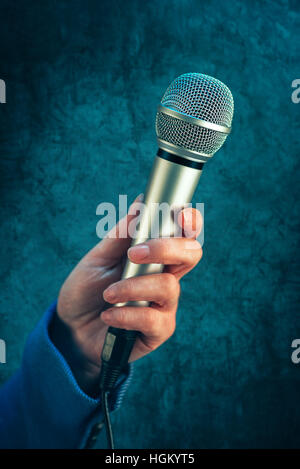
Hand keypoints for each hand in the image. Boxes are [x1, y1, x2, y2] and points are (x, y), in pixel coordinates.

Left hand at [51, 196, 202, 395]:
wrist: (72, 329)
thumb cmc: (87, 290)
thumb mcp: (98, 259)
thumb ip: (121, 235)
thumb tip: (141, 201)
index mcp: (155, 256)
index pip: (184, 234)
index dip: (190, 221)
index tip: (178, 213)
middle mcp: (165, 277)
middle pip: (191, 254)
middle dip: (166, 248)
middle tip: (134, 253)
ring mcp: (165, 305)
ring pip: (168, 287)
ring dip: (133, 287)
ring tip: (108, 294)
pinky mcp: (158, 331)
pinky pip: (153, 319)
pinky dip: (126, 315)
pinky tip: (108, 316)